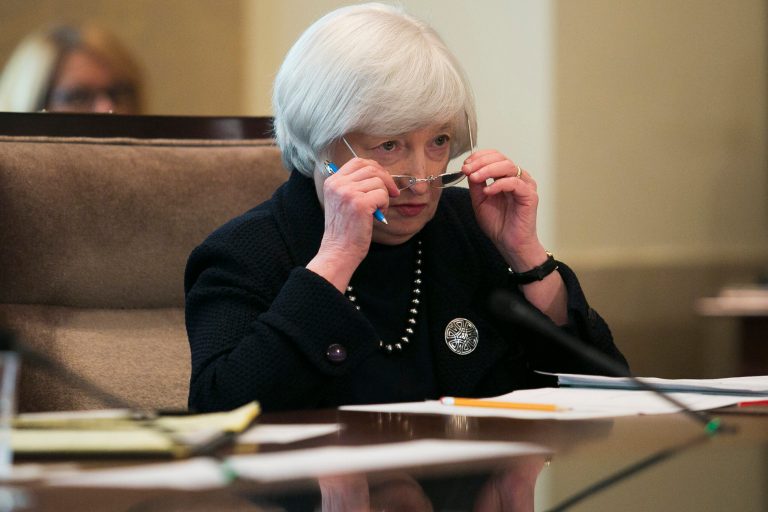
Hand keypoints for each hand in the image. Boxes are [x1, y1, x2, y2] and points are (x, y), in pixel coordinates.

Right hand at [307, 158, 398, 291]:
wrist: (339, 250)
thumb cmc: (345, 229)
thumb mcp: (343, 201)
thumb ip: (354, 185)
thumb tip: (379, 173)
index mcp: (332, 181)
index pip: (357, 161)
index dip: (374, 168)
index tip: (383, 180)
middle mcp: (338, 184)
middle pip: (371, 168)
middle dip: (386, 179)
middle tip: (392, 193)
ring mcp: (348, 193)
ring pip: (379, 182)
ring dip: (384, 195)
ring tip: (378, 209)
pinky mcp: (359, 203)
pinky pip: (382, 194)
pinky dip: (384, 204)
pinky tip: (377, 215)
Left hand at [462, 150, 543, 268]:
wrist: (509, 243)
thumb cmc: (498, 224)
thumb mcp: (479, 201)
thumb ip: (476, 185)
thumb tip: (469, 168)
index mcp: (505, 176)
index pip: (494, 156)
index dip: (479, 157)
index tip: (465, 165)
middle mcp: (517, 177)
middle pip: (500, 158)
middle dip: (481, 162)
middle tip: (467, 169)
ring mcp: (525, 185)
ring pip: (508, 166)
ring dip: (488, 169)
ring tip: (475, 178)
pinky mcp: (529, 195)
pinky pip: (515, 182)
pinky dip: (499, 184)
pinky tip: (488, 191)